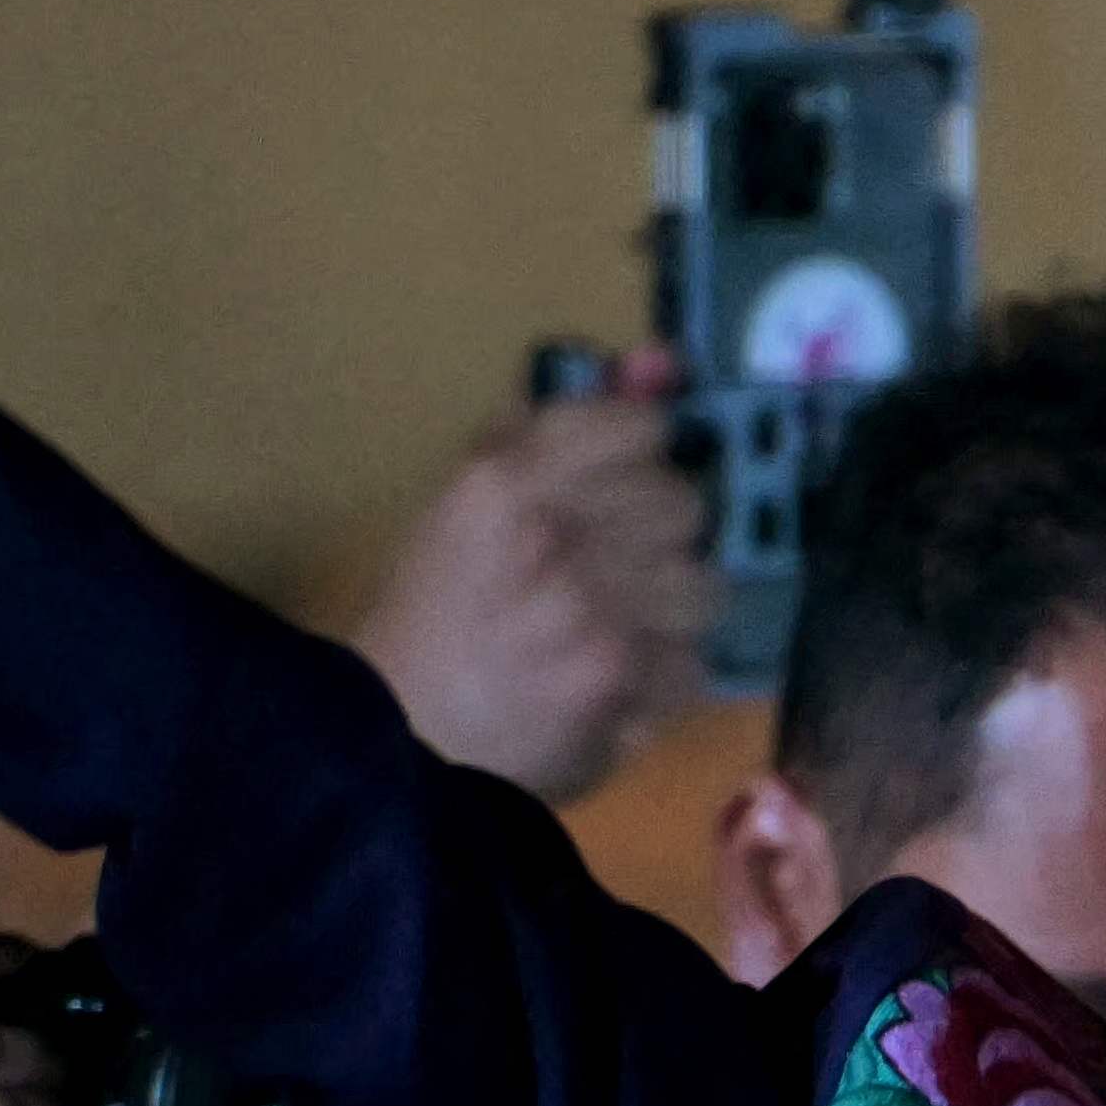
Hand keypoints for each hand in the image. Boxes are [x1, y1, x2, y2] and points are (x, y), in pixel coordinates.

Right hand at [351, 365, 720, 803]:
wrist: (402, 746)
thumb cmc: (429, 622)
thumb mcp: (465, 509)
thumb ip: (547, 432)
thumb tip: (653, 360)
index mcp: (506, 482)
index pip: (637, 427)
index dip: (644, 454)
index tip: (630, 476)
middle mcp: (560, 533)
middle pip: (682, 504)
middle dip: (658, 538)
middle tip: (616, 570)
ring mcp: (601, 612)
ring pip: (704, 582)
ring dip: (671, 609)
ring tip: (621, 630)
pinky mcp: (629, 684)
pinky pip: (693, 661)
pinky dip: (663, 679)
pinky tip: (619, 685)